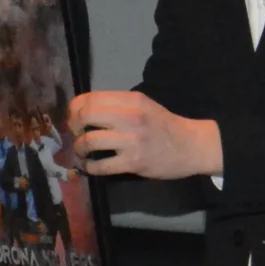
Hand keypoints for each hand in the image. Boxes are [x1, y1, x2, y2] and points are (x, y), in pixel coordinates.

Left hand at [69, 90, 222, 178]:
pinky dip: (90, 167)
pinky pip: (101, 165)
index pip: (90, 98)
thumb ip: (118, 105)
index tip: (74, 118)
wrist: (191, 146)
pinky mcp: (134, 162)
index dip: (74, 108)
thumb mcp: (144, 106)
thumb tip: (85, 110)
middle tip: (76, 133)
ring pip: (89, 141)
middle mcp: (131, 117)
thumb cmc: (164, 125)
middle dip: (73, 125)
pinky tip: (91, 165)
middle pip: (86, 115)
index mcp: (132, 100)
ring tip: (82, 151)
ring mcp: (132, 141)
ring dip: (79, 148)